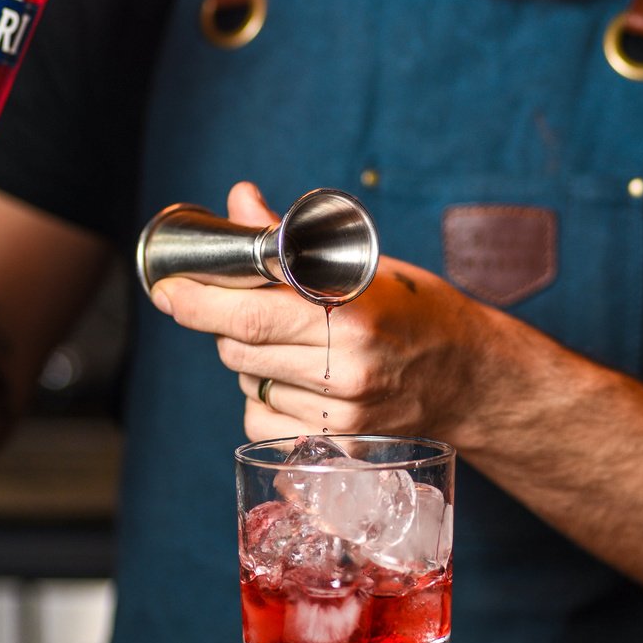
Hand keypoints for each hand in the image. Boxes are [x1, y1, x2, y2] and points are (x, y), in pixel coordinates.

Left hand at [151, 181, 489, 446]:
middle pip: (238, 348)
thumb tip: (240, 200)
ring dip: (245, 359)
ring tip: (284, 339)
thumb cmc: (419, 309)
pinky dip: (262, 397)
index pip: (249, 311)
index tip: (168, 288)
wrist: (474, 377)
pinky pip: (263, 419)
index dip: (197, 300)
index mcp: (349, 312)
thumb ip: (290, 240)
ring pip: (248, 382)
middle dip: (220, 321)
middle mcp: (345, 366)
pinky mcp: (339, 443)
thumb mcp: (362, 264)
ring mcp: (342, 411)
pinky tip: (292, 378)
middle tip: (232, 299)